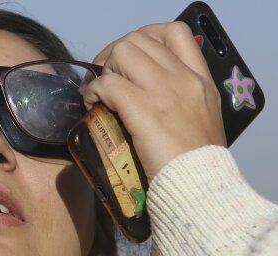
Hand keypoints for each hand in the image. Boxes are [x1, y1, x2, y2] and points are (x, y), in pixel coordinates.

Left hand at [82, 22, 225, 181]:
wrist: (200, 185)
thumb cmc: (198, 163)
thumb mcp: (201, 121)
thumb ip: (182, 102)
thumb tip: (150, 98)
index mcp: (200, 79)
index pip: (175, 33)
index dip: (144, 39)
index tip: (129, 61)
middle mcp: (183, 78)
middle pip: (139, 39)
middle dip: (114, 55)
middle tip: (106, 78)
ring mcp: (163, 90)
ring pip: (122, 53)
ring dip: (103, 70)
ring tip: (99, 93)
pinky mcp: (142, 108)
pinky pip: (107, 83)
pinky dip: (93, 91)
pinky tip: (91, 105)